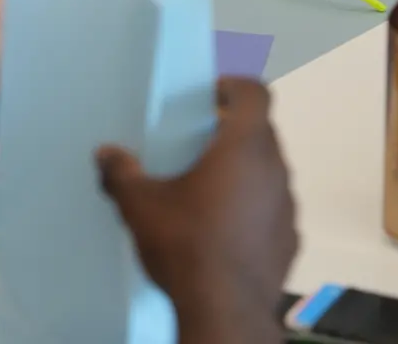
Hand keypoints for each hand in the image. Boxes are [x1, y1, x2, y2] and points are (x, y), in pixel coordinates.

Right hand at [99, 79, 295, 343]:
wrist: (224, 310)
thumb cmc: (184, 243)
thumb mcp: (140, 206)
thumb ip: (121, 174)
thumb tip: (105, 154)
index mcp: (244, 147)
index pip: (256, 93)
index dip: (234, 87)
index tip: (210, 97)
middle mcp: (276, 169)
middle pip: (261, 133)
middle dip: (232, 133)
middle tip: (198, 147)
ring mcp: (289, 206)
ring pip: (270, 173)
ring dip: (245, 173)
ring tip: (209, 193)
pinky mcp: (291, 239)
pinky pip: (273, 210)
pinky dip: (254, 210)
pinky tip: (226, 232)